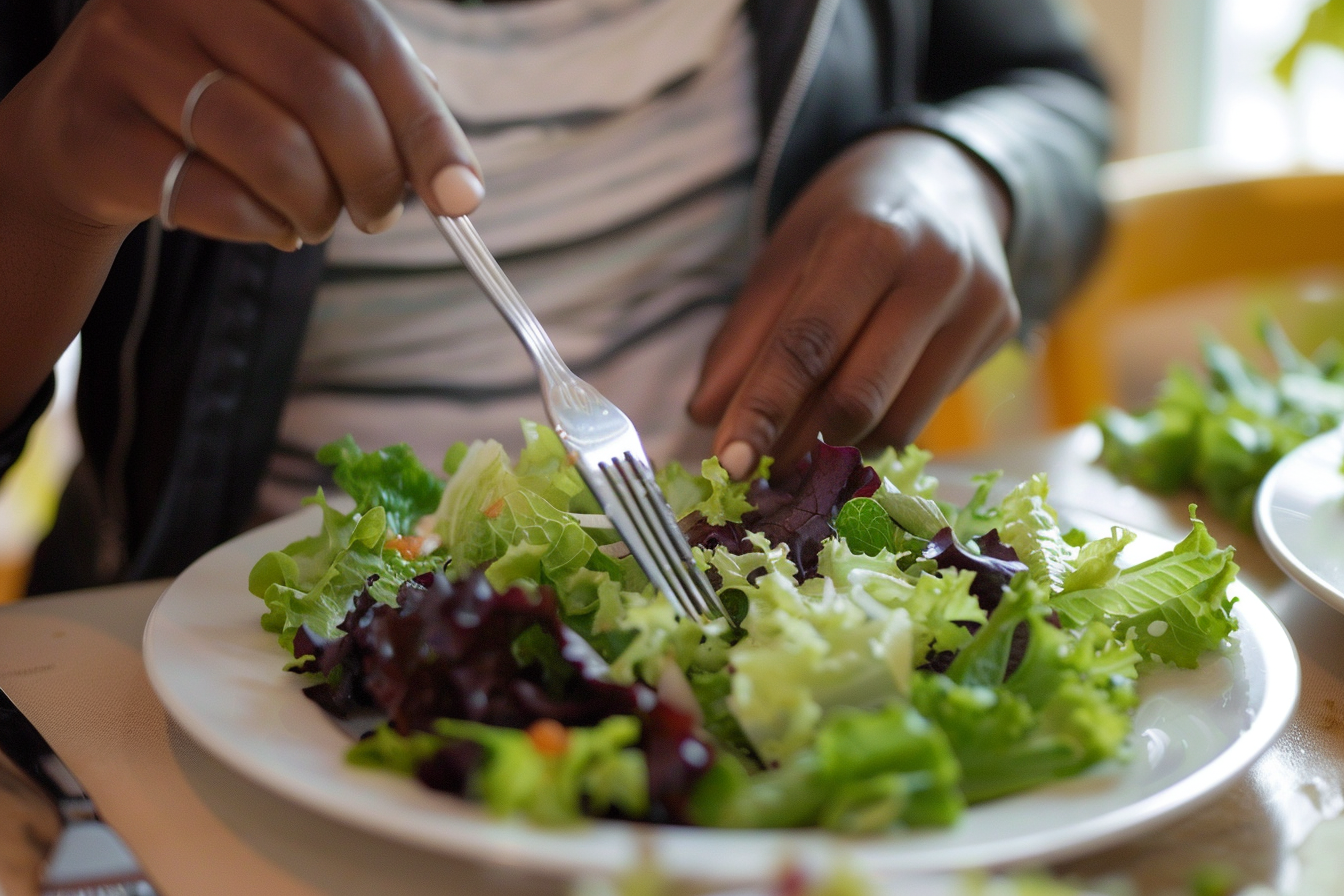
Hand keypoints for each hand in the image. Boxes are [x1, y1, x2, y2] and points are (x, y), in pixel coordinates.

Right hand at [1, 0, 482, 250]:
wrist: (86, 138)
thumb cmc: (217, 99)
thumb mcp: (292, 71)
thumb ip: (372, 98)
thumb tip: (454, 179)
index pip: (361, 33)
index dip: (422, 122)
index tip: (461, 196)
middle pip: (323, 93)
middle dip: (373, 176)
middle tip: (379, 215)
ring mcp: (129, 53)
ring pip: (274, 152)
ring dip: (317, 210)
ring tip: (315, 219)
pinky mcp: (98, 131)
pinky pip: (218, 199)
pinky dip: (263, 228)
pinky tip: (265, 223)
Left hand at [687, 129, 1016, 477]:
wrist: (945, 173)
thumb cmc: (850, 217)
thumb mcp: (784, 254)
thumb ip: (744, 335)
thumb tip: (706, 415)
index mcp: (871, 237)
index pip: (808, 344)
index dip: (763, 410)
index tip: (726, 462)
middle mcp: (937, 270)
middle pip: (858, 397)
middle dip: (796, 445)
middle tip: (754, 468)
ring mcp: (980, 303)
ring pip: (897, 422)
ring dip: (836, 448)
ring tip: (798, 441)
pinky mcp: (1001, 331)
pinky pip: (927, 412)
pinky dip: (876, 429)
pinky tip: (851, 412)